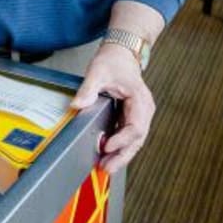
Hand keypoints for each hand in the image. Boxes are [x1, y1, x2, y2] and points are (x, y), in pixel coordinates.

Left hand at [70, 43, 155, 173]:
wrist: (121, 54)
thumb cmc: (113, 61)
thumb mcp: (98, 72)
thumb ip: (88, 89)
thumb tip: (77, 105)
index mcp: (140, 100)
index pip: (135, 127)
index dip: (122, 140)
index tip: (106, 146)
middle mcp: (144, 110)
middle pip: (137, 139)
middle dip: (122, 155)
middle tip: (107, 168)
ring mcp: (140, 114)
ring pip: (134, 140)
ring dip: (121, 154)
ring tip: (106, 166)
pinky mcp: (132, 116)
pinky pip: (128, 135)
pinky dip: (119, 146)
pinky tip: (107, 154)